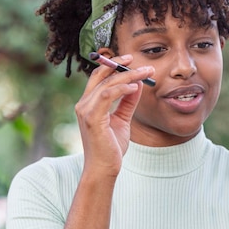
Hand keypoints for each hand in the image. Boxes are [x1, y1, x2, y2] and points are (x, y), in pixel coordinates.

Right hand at [74, 54, 153, 178]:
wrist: (104, 168)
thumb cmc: (111, 147)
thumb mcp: (122, 120)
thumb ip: (127, 102)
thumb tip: (136, 84)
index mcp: (88, 103)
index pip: (99, 77)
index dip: (113, 65)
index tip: (131, 60)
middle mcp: (84, 104)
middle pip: (101, 75)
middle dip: (120, 64)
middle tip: (139, 60)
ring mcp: (86, 110)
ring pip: (107, 83)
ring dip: (128, 75)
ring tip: (145, 73)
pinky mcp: (92, 118)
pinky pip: (107, 95)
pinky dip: (122, 88)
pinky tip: (135, 87)